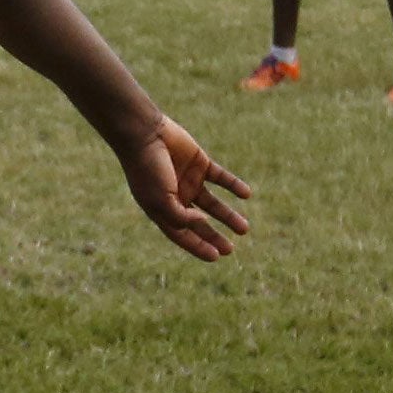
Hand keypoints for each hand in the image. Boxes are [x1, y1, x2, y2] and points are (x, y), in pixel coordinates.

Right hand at [119, 116, 251, 262]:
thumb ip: (181, 217)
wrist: (145, 134)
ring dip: (228, 216)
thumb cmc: (147, 170)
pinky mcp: (200, 163)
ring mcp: (189, 181)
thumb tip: (202, 223)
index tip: (216, 257)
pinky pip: (221, 177)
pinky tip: (246, 194)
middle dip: (213, 237)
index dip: (198, 247)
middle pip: (199, 223)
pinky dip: (234, 185)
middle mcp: (176, 198)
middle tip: (230, 250)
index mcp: (162, 210)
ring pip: (213, 203)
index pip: (182, 234)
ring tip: (244, 229)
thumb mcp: (162, 200)